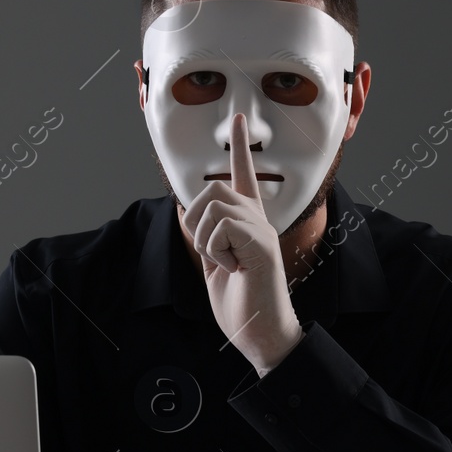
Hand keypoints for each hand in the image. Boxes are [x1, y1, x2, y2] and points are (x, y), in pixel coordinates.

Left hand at [178, 112, 303, 373]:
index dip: (240, 146)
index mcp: (248, 224)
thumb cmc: (242, 304)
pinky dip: (216, 251)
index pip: (244, 176)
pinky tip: (234, 270)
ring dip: (205, 240)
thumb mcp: (215, 266)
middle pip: (213, 190)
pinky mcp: (261, 244)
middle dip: (196, 220)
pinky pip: (221, 228)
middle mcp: (259, 221)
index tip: (239, 117)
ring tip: (224, 264)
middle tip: (212, 254)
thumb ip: (207, 238)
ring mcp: (262, 231)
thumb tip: (189, 213)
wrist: (261, 334)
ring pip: (213, 207)